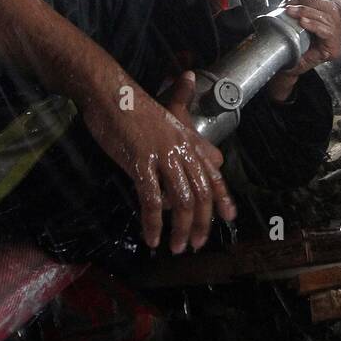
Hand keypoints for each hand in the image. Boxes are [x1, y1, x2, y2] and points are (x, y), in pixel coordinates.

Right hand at [81, 71, 234, 253]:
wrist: (111, 93)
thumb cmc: (136, 107)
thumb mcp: (168, 119)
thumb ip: (188, 130)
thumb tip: (206, 140)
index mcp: (189, 142)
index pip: (214, 175)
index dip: (223, 198)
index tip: (229, 218)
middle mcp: (181, 151)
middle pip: (201, 193)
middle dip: (201, 223)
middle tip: (195, 244)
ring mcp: (162, 156)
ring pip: (181, 200)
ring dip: (180, 229)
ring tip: (175, 247)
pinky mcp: (140, 162)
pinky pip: (150, 200)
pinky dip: (153, 223)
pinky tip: (151, 238)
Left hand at [267, 0, 340, 102]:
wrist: (285, 64)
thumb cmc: (291, 42)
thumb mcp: (296, 16)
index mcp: (330, 20)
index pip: (329, 3)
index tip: (294, 0)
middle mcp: (336, 30)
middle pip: (330, 8)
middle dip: (309, 4)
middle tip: (290, 6)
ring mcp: (336, 40)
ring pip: (328, 18)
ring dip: (308, 13)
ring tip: (293, 12)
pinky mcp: (333, 50)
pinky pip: (327, 32)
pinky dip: (315, 25)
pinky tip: (304, 22)